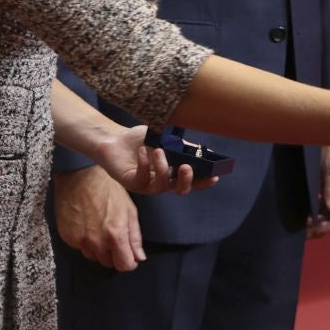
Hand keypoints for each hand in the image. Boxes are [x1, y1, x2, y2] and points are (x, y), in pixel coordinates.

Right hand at [53, 167, 144, 270]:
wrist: (80, 176)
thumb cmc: (108, 189)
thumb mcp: (129, 210)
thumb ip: (134, 237)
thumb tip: (139, 258)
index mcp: (115, 235)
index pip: (124, 265)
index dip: (129, 262)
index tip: (129, 256)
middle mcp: (96, 242)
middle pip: (108, 263)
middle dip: (114, 254)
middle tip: (113, 236)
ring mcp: (79, 240)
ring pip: (93, 256)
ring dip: (98, 248)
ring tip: (99, 228)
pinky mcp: (67, 237)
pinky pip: (79, 248)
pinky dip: (84, 241)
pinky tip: (87, 225)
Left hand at [84, 122, 211, 196]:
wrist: (115, 139)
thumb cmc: (141, 140)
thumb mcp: (165, 139)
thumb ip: (182, 146)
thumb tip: (203, 149)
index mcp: (172, 172)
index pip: (192, 181)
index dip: (203, 182)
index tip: (215, 176)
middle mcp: (161, 182)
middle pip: (179, 190)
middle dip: (186, 181)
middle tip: (186, 167)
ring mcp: (147, 185)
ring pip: (161, 186)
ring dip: (162, 168)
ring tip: (158, 150)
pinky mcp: (132, 183)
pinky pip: (142, 178)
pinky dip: (144, 163)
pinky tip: (142, 151)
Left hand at [308, 147, 329, 238]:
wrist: (322, 127)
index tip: (314, 229)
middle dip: (321, 226)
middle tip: (302, 232)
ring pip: (327, 212)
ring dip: (315, 220)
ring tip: (299, 225)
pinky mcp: (325, 185)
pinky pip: (320, 204)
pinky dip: (311, 210)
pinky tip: (300, 213)